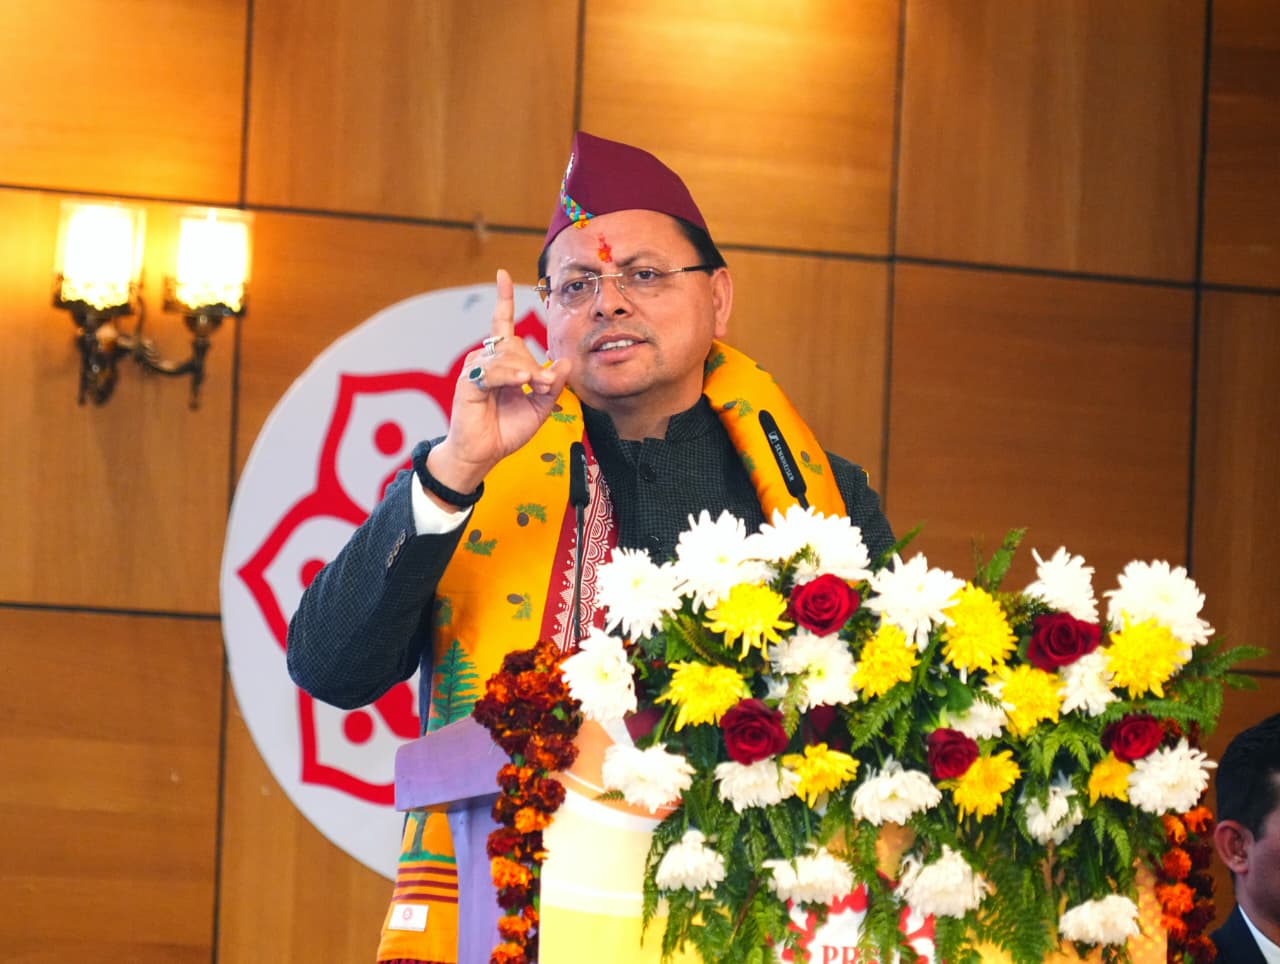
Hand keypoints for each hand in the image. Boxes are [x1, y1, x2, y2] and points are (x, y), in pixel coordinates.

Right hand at [426, 269, 571, 496]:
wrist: (484, 454)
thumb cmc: (507, 430)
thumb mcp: (540, 407)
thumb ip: (552, 385)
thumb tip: (565, 363)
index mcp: (502, 362)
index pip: (501, 323)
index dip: (502, 299)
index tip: (501, 274)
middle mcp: (486, 360)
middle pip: (515, 344)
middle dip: (534, 365)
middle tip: (541, 386)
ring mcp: (475, 369)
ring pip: (507, 355)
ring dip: (525, 371)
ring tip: (532, 388)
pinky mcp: (468, 382)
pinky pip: (493, 370)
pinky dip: (510, 376)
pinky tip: (521, 382)